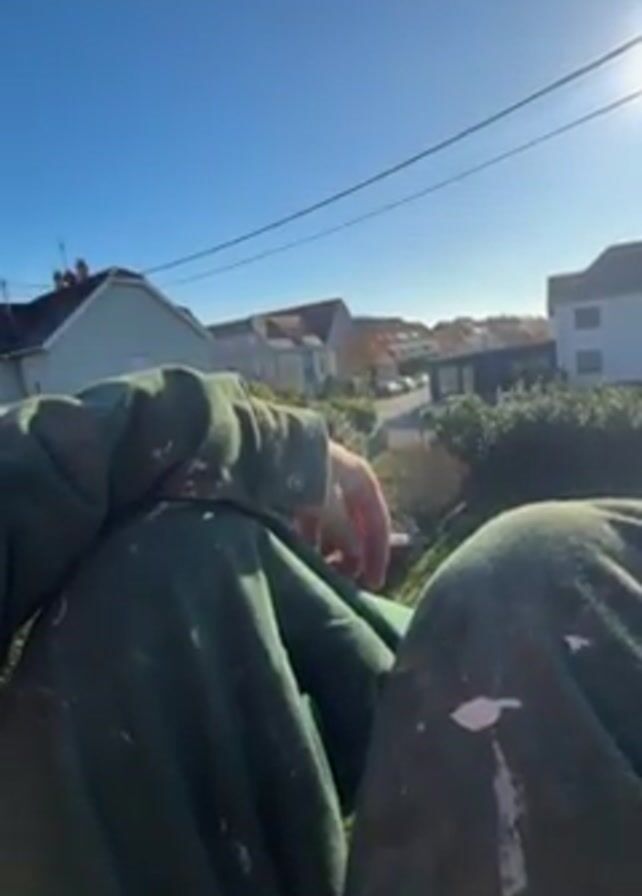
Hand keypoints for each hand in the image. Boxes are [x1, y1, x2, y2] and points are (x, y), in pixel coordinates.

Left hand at [297, 441, 390, 589]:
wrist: (259, 448)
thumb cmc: (302, 474)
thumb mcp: (329, 506)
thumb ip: (345, 533)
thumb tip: (356, 556)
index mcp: (359, 476)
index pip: (377, 518)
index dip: (378, 551)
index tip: (374, 582)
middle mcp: (341, 477)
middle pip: (354, 522)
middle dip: (352, 554)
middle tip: (346, 582)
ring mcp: (317, 482)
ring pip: (330, 524)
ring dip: (330, 549)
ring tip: (323, 573)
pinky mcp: (293, 489)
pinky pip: (308, 521)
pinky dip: (309, 540)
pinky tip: (303, 557)